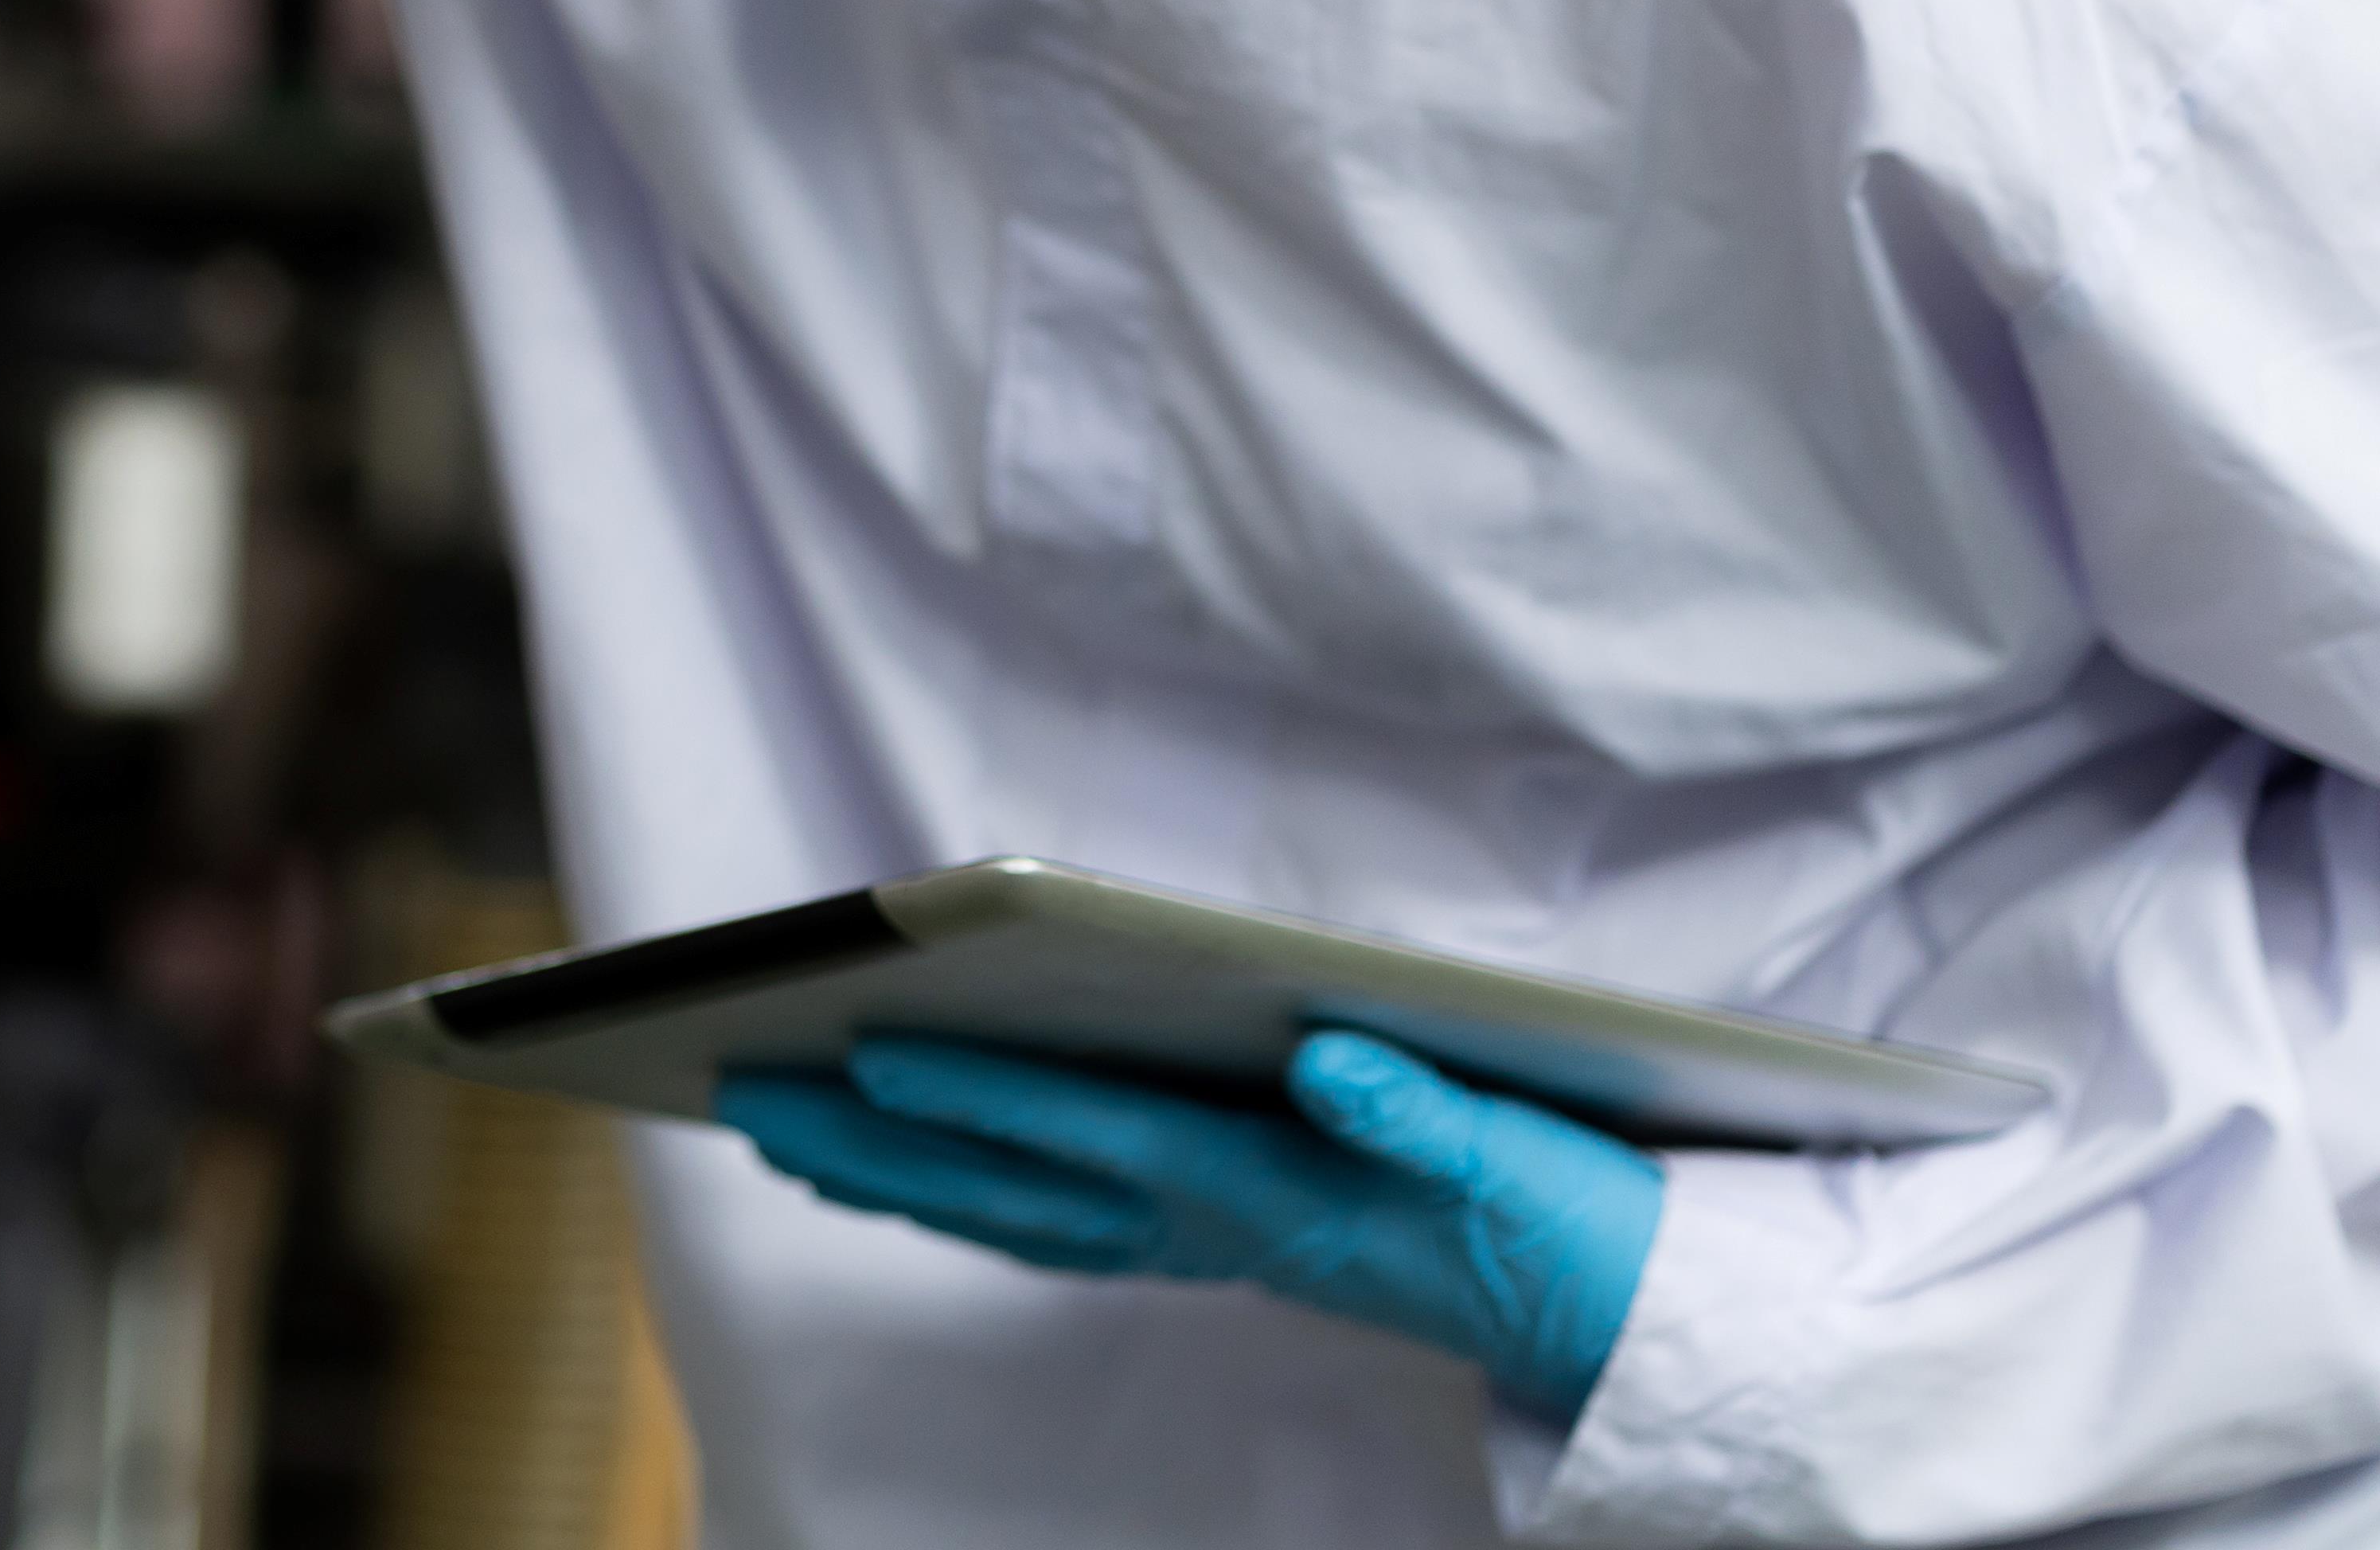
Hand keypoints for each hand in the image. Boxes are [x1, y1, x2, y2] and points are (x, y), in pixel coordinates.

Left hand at [719, 1029, 1661, 1425]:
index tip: (864, 1055)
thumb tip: (1329, 1062)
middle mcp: (1229, 1221)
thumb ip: (1427, 1116)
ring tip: (786, 1128)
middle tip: (748, 1092)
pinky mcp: (1240, 1230)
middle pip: (1022, 1188)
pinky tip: (924, 1165)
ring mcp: (1224, 1236)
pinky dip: (984, 1189)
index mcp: (1285, 1190)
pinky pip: (1074, 1216)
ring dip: (904, 1174)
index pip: (1100, 1137)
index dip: (980, 1099)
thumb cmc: (1575, 1228)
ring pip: (1027, 1211)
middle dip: (882, 1144)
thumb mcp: (1519, 1165)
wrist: (1631, 1324)